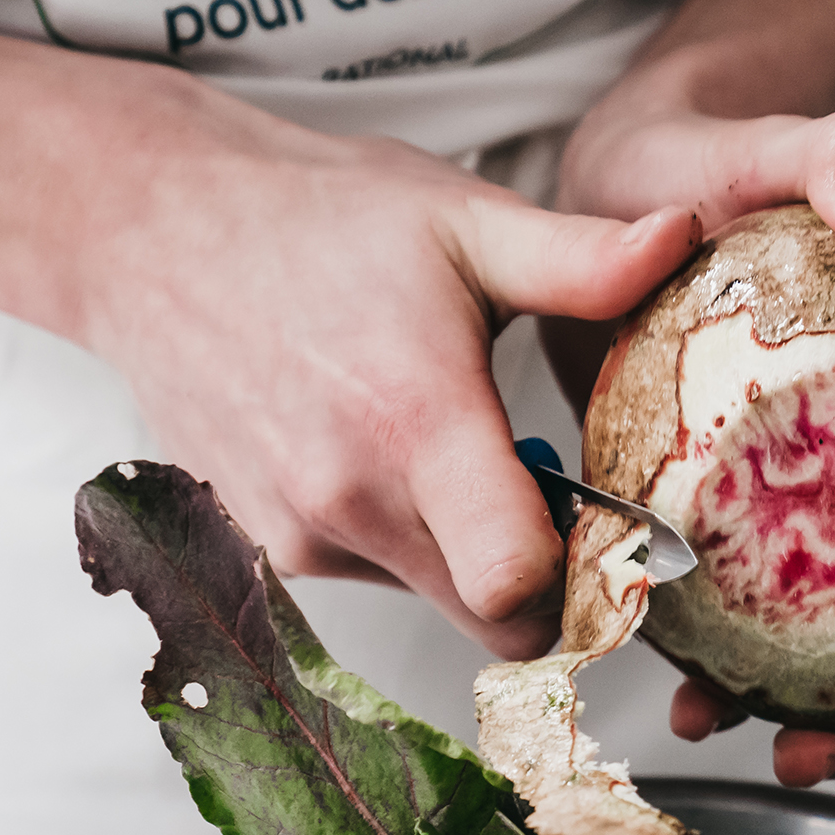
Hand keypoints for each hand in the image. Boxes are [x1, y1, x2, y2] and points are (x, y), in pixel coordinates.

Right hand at [77, 87, 699, 659]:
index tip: (613, 540)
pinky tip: (380, 448)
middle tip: (550, 494)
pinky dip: (399, 537)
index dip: (585, 585)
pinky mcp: (267, 546)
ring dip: (464, 549)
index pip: (517, 590)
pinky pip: (370, 575)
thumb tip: (683, 239)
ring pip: (432, 596)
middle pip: (490, 617)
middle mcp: (349, 499)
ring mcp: (298, 534)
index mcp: (417, 424)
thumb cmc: (314, 218)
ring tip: (443, 442)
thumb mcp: (462, 220)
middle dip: (540, 576)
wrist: (152, 233)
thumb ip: (580, 258)